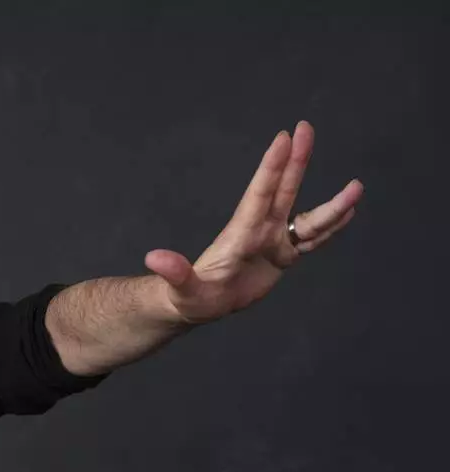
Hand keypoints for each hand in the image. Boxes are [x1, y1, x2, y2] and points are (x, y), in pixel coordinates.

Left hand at [143, 120, 362, 324]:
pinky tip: (348, 212)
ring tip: (358, 187)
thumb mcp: (181, 288)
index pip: (259, 194)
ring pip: (308, 218)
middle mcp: (259, 230)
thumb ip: (174, 273)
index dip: (272, 167)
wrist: (198, 305)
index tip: (283, 137)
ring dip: (332, 204)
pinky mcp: (281, 257)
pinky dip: (331, 227)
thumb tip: (153, 258)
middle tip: (306, 127)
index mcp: (240, 233)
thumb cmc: (188, 297)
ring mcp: (272, 242)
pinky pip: (312, 240)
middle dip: (296, 161)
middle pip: (283, 190)